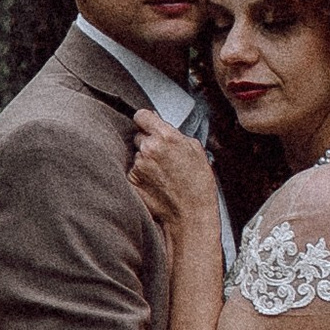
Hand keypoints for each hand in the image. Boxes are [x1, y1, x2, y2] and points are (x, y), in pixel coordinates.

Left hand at [128, 107, 218, 238]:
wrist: (191, 213)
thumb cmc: (198, 185)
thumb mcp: (196, 150)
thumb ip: (176, 134)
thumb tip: (162, 125)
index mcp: (165, 136)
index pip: (141, 115)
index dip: (146, 120)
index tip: (148, 124)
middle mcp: (148, 149)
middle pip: (138, 136)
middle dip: (148, 143)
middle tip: (162, 157)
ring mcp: (138, 165)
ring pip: (136, 155)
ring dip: (145, 161)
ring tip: (163, 175)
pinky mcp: (132, 180)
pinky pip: (133, 171)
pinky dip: (141, 175)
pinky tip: (156, 184)